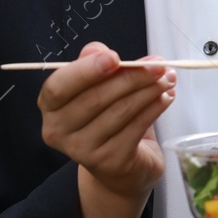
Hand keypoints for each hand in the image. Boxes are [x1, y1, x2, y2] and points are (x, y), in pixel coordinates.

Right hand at [36, 41, 173, 198]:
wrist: (118, 166)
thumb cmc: (105, 117)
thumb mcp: (97, 85)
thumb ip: (95, 63)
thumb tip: (99, 51)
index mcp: (50, 106)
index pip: (58, 87)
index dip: (85, 70)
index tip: (114, 57)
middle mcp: (58, 130)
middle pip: (95, 98)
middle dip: (132, 77)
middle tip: (158, 64)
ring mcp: (82, 150)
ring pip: (119, 111)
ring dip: (148, 91)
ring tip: (167, 78)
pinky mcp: (109, 161)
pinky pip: (135, 128)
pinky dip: (155, 108)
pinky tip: (166, 97)